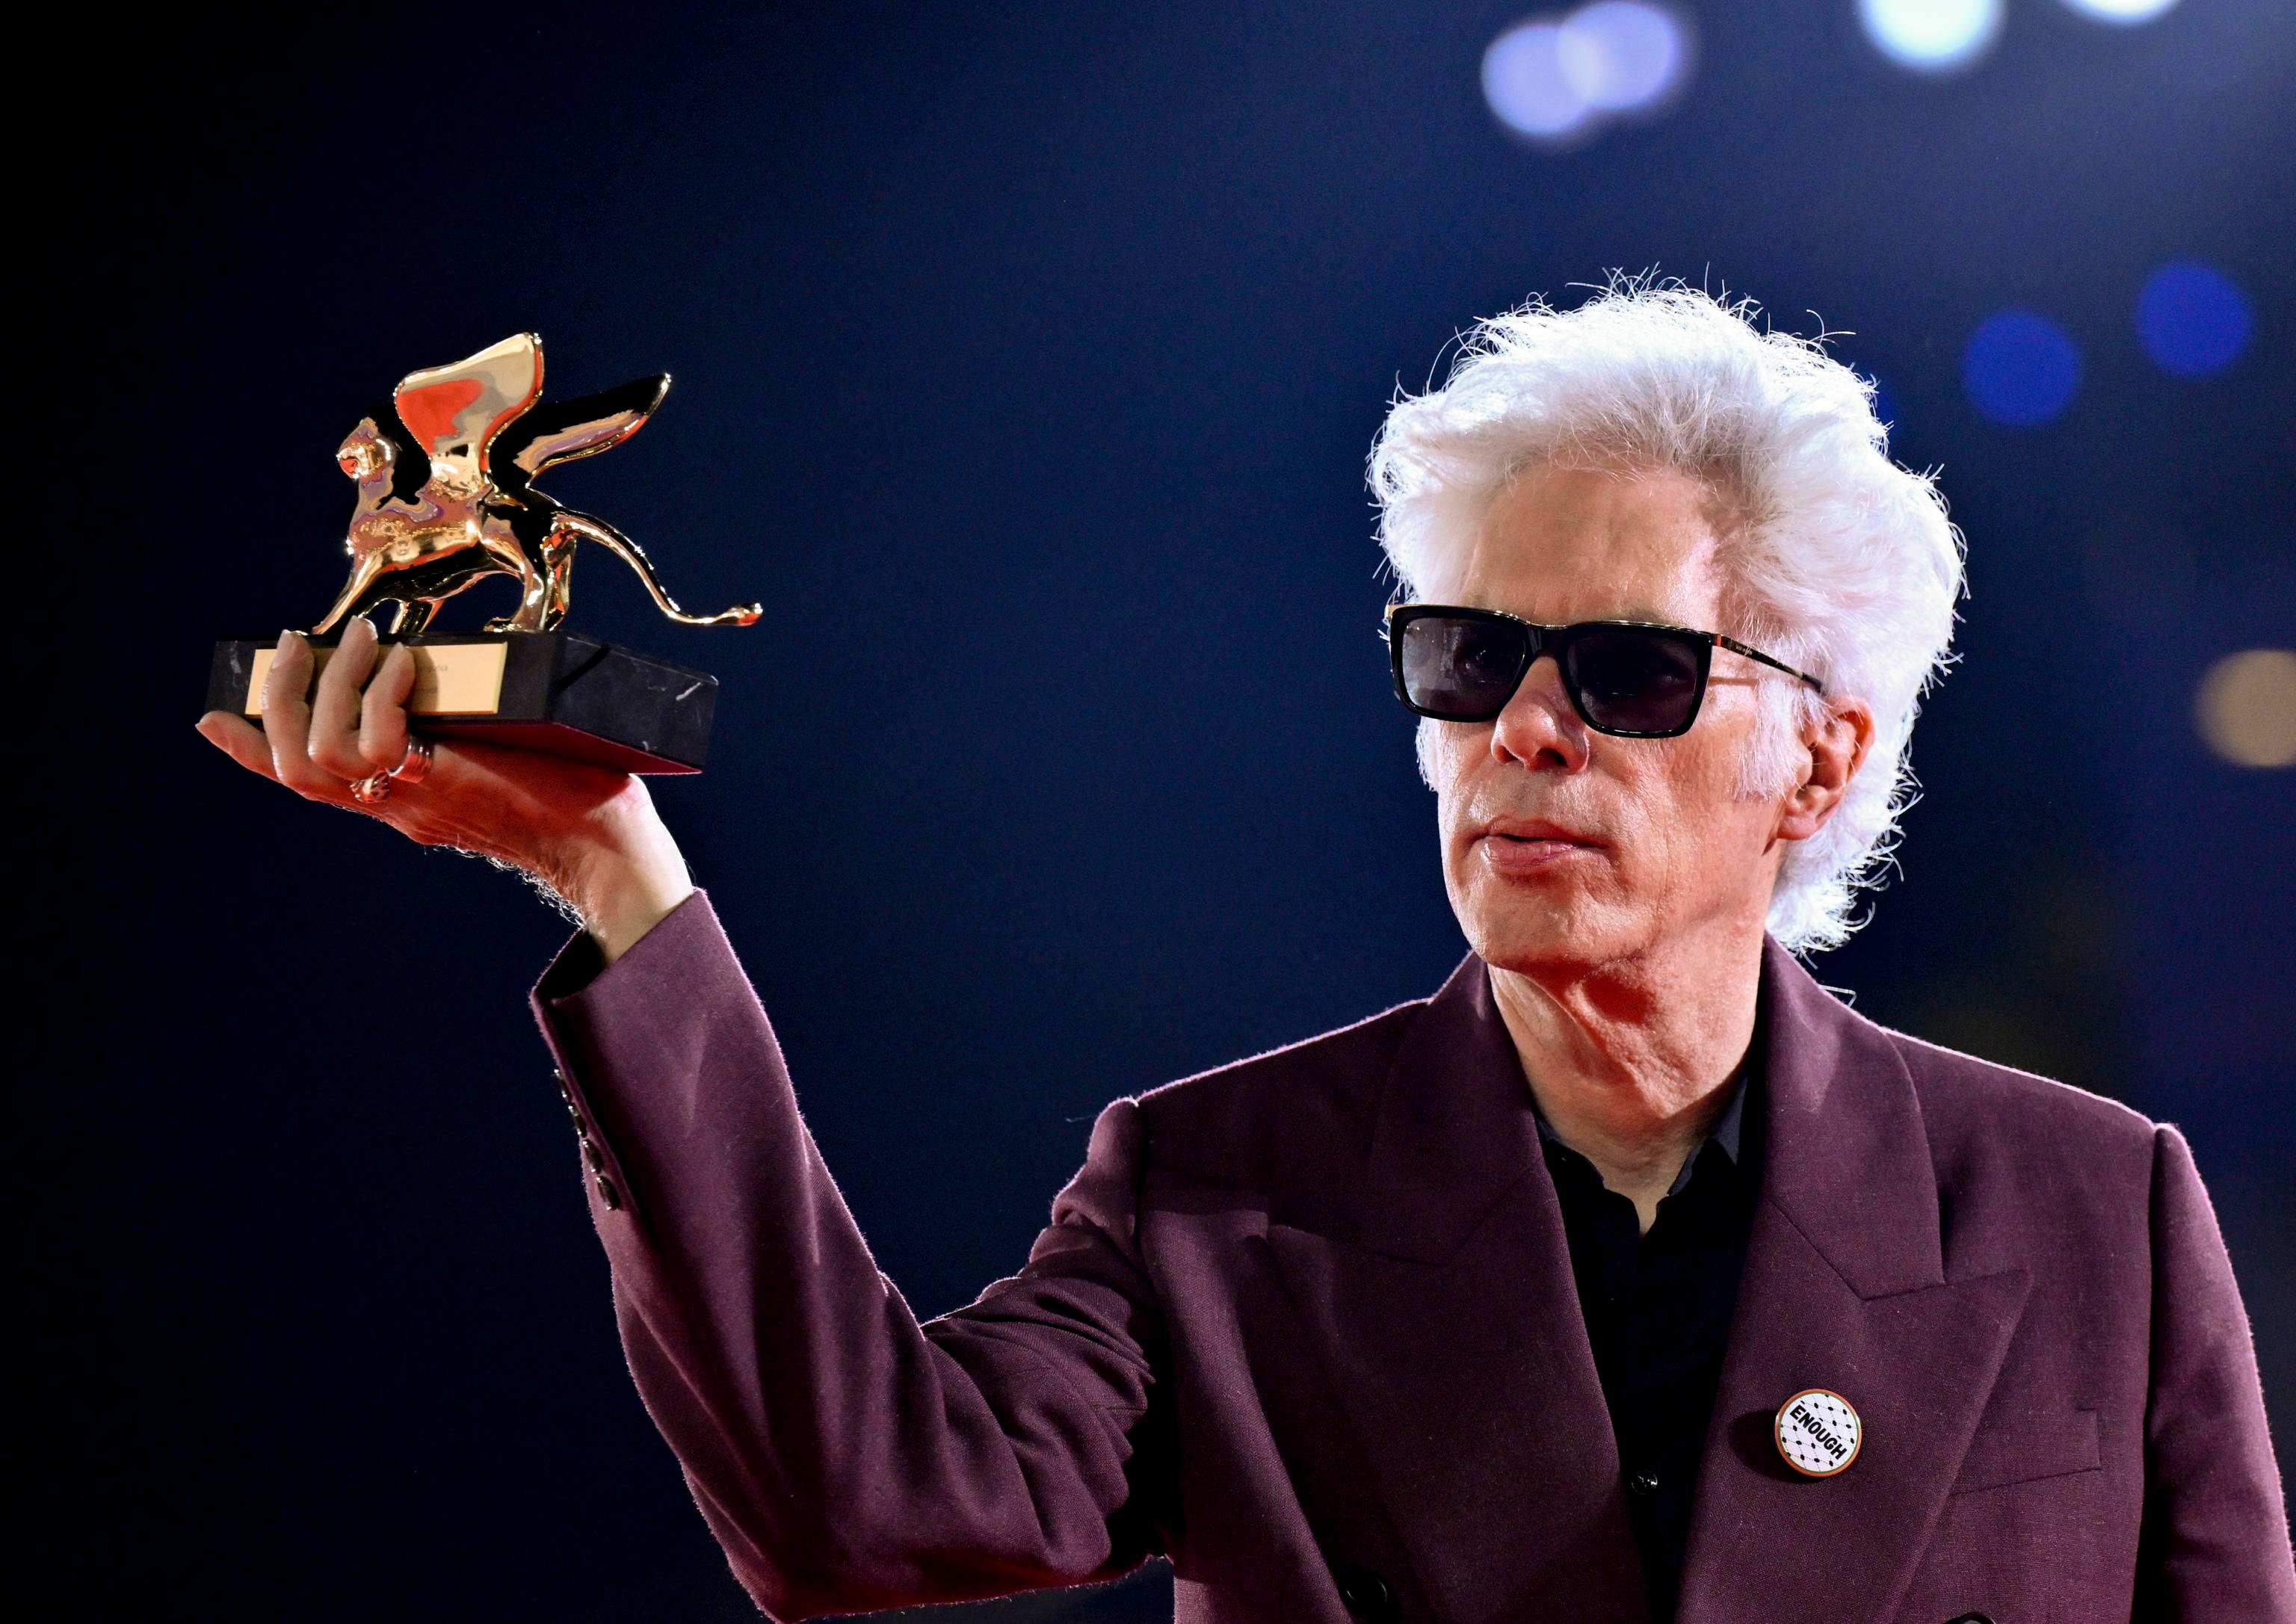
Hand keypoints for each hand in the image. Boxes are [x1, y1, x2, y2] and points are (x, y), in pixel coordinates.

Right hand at [198, 619, 693, 962]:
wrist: (610, 848)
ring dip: (333, 681)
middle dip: (278, 699)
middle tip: (293, 641)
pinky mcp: (442, 785)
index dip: (252, 751)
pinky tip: (410, 662)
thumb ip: (458, 729)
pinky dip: (383, 692)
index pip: (309, 783)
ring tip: (367, 638)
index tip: (213, 718)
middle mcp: (395, 807)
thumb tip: (447, 673)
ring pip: (321, 751)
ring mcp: (414, 800)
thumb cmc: (571, 796)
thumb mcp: (494, 755)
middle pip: (293, 767)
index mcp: (399, 802)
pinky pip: (377, 739)